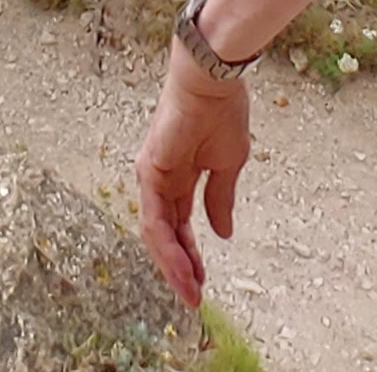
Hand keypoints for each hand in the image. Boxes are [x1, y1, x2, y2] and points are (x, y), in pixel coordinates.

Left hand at [134, 45, 250, 309]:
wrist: (213, 79)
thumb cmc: (223, 110)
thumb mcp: (227, 164)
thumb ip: (220, 198)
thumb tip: (222, 232)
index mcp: (180, 175)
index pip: (179, 225)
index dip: (189, 254)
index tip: (201, 282)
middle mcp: (161, 179)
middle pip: (165, 234)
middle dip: (179, 267)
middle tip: (193, 297)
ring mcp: (152, 175)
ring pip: (156, 233)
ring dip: (172, 266)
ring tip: (190, 292)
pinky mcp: (149, 172)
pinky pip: (154, 219)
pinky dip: (167, 247)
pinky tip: (182, 268)